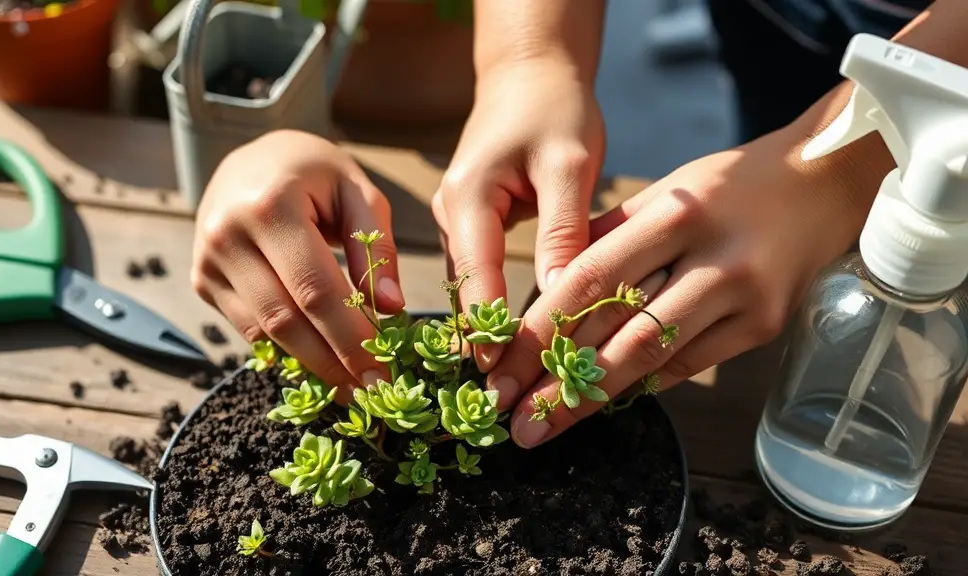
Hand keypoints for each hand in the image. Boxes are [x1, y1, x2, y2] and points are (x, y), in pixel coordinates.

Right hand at [191, 130, 402, 397]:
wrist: (251, 156)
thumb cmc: (313, 172)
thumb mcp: (356, 190)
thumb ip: (376, 246)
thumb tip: (391, 309)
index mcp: (270, 206)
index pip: (315, 289)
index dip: (350, 338)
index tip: (383, 372)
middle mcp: (228, 235)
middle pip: (286, 320)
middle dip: (332, 362)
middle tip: (370, 392)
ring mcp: (208, 261)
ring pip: (264, 332)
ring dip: (310, 365)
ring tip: (350, 385)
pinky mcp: (202, 280)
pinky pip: (247, 328)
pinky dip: (285, 349)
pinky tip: (318, 362)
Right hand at [432, 59, 604, 369]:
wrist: (530, 73)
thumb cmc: (553, 108)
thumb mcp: (569, 163)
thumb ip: (563, 229)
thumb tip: (560, 297)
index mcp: (467, 198)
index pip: (475, 277)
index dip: (488, 330)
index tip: (502, 378)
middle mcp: (451, 214)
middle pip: (465, 290)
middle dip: (486, 341)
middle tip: (507, 397)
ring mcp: (456, 220)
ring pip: (471, 286)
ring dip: (490, 329)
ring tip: (514, 381)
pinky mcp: (470, 224)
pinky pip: (479, 273)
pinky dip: (496, 304)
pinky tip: (516, 338)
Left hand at [488, 129, 878, 447]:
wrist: (822, 183)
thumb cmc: (728, 186)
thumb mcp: (663, 192)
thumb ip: (606, 238)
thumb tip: (545, 291)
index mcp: (674, 214)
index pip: (590, 279)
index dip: (539, 330)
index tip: (501, 368)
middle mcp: (710, 257)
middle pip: (618, 330)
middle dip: (557, 380)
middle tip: (512, 418)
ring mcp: (742, 297)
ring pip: (653, 357)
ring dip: (592, 398)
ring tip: (545, 427)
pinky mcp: (763, 327)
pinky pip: (689, 364)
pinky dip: (642, 385)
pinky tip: (601, 405)